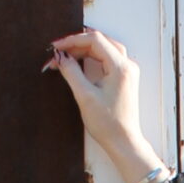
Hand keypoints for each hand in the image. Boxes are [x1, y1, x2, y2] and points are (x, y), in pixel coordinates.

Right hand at [44, 25, 165, 182]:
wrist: (123, 142)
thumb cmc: (107, 124)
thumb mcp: (84, 96)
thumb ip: (71, 72)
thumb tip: (60, 56)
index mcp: (120, 67)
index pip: (95, 40)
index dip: (72, 40)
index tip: (56, 48)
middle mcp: (127, 65)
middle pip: (99, 42)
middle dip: (76, 45)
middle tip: (58, 53)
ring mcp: (127, 71)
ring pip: (103, 48)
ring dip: (83, 50)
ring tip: (65, 57)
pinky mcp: (124, 78)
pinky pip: (107, 58)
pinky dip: (91, 57)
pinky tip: (78, 62)